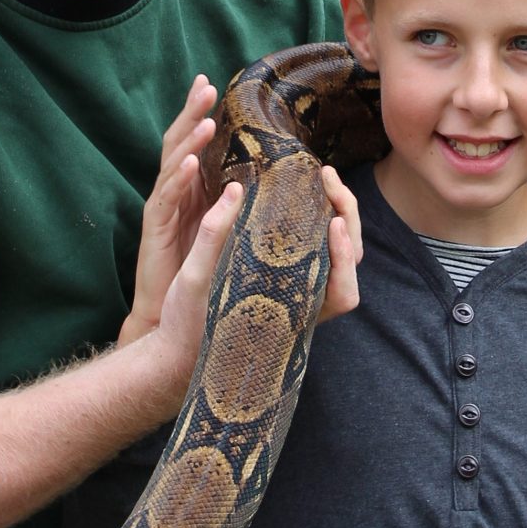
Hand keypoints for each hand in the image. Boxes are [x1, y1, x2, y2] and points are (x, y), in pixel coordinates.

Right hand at [121, 76, 217, 345]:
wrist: (171, 315)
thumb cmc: (201, 273)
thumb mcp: (225, 228)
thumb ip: (234, 201)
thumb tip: (263, 176)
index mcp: (191, 188)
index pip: (197, 143)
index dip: (202, 113)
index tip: (216, 83)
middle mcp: (174, 192)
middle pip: (180, 143)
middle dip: (192, 113)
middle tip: (206, 84)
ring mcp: (163, 209)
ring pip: (173, 165)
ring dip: (189, 140)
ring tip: (205, 119)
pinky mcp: (156, 230)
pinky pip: (167, 198)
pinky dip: (179, 177)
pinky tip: (191, 162)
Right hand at [142, 165, 361, 395]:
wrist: (177, 350)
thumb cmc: (187, 322)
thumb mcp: (195, 278)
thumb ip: (214, 235)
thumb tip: (234, 190)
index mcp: (292, 314)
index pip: (343, 292)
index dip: (344, 255)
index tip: (331, 221)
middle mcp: (305, 306)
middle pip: (349, 262)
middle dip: (347, 216)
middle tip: (327, 177)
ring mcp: (301, 292)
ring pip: (340, 254)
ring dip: (338, 215)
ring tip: (321, 180)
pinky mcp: (288, 279)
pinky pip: (320, 249)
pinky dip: (321, 221)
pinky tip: (304, 198)